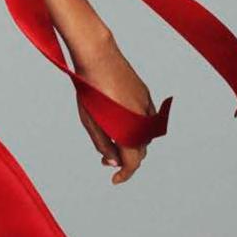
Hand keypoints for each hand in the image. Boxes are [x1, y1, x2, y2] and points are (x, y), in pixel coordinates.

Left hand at [70, 32, 157, 184]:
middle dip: (126, 159)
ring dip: (132, 143)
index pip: (133, 163)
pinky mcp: (146, 95)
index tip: (115, 179)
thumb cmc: (90, 90)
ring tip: (112, 141)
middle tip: (106, 159)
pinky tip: (121, 124)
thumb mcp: (90, 121)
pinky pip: (147, 119)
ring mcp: (147, 107)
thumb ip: (102, 143)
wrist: (99, 57)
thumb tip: (113, 161)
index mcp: (128, 131)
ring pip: (145, 136)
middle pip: (140, 151)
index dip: (125, 174)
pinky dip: (137, 128)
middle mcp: (142, 121)